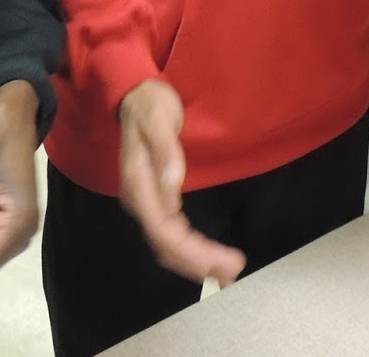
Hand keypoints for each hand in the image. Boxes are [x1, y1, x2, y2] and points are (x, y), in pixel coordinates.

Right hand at [118, 80, 244, 286]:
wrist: (135, 95)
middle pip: (165, 244)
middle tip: (233, 271)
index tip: (223, 261)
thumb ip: (165, 151)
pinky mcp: (154, 200)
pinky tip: (206, 255)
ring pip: (166, 244)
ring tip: (226, 272)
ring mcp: (144, 201)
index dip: (192, 251)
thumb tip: (173, 184)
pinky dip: (189, 249)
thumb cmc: (150, 105)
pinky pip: (169, 234)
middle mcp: (137, 199)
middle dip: (198, 263)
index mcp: (137, 183)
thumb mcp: (159, 119)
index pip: (162, 229)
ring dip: (194, 262)